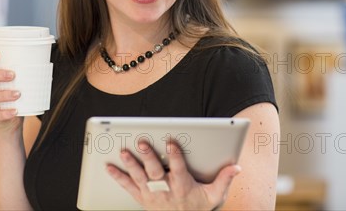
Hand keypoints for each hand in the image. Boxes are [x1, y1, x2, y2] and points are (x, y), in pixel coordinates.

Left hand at [106, 140, 240, 210]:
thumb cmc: (198, 207)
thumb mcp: (215, 196)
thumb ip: (224, 180)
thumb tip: (236, 167)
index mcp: (183, 186)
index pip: (179, 168)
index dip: (175, 155)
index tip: (170, 141)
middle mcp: (165, 190)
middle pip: (155, 171)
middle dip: (148, 156)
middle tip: (141, 141)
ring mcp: (152, 194)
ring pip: (140, 177)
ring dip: (131, 164)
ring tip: (123, 151)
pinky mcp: (141, 198)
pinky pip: (128, 187)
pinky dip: (117, 176)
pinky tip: (109, 166)